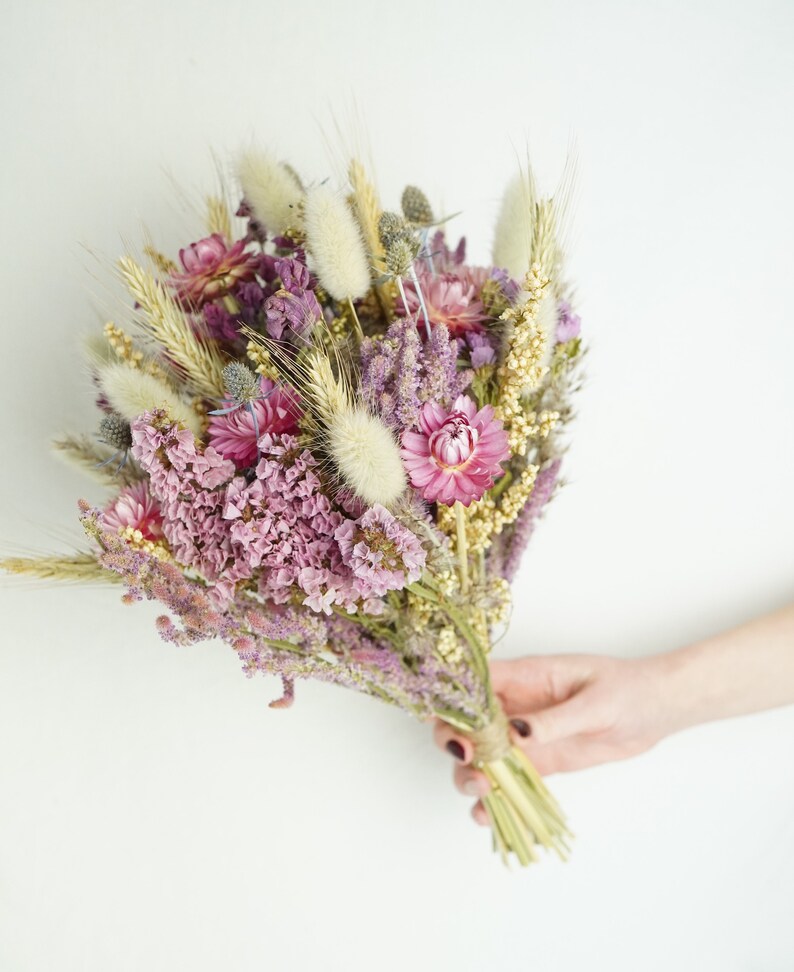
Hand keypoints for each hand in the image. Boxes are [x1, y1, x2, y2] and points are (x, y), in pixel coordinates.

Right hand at [434, 653, 671, 825]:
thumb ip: (555, 719)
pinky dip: (492, 800)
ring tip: (482, 792)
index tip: (452, 726)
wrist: (653, 710)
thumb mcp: (595, 702)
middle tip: (467, 760)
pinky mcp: (538, 763)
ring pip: (478, 756)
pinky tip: (487, 815)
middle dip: (453, 741)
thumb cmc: (626, 690)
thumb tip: (514, 731)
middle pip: (464, 721)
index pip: (473, 683)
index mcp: (524, 676)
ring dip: (469, 775)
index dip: (452, 701)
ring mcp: (523, 737)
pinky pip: (506, 781)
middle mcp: (514, 705)